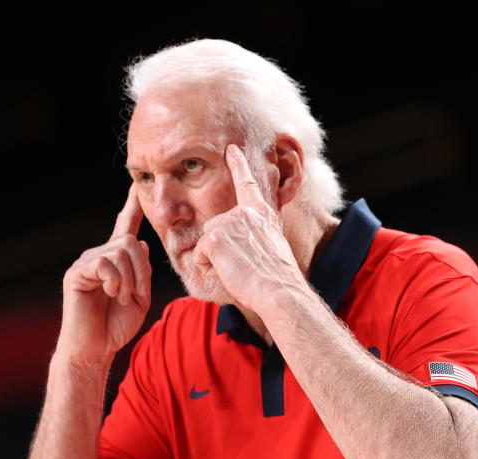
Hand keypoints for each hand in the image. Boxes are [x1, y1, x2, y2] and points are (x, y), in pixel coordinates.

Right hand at [59, 184, 151, 363]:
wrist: (95, 348)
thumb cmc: (116, 326)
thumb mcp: (139, 297)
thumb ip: (142, 271)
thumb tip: (141, 244)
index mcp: (115, 261)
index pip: (124, 228)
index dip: (131, 208)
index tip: (137, 186)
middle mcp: (99, 256)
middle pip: (131, 242)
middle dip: (142, 270)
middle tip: (136, 295)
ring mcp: (86, 262)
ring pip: (121, 252)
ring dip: (130, 280)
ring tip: (122, 299)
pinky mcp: (76, 273)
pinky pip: (105, 264)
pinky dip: (115, 281)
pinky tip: (110, 295)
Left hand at [192, 145, 304, 310]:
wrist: (278, 290)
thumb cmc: (276, 277)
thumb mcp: (270, 246)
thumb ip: (253, 235)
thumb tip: (240, 242)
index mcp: (261, 213)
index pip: (246, 183)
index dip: (238, 164)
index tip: (231, 148)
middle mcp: (244, 212)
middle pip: (214, 227)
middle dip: (219, 249)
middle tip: (244, 265)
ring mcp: (228, 222)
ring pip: (205, 242)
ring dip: (215, 260)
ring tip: (238, 268)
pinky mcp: (215, 237)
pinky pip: (199, 256)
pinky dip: (209, 268)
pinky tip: (229, 271)